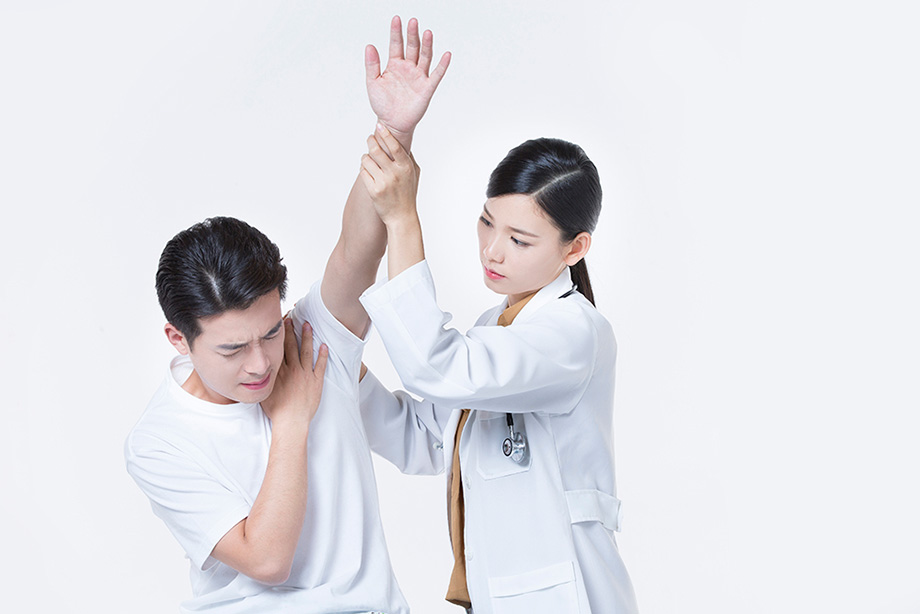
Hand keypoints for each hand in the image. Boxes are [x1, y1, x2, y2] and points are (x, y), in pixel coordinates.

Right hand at [261, 318, 327, 431]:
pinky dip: (323, 355)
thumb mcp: (265, 392)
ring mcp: (305, 375)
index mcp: (279, 371)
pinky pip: (321, 365)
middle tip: (292, 318)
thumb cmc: (276, 410)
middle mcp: (292, 370)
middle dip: (291, 331)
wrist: (290, 422)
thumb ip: (263, 379)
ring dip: (307, 337)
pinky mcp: (316, 382)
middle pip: (292, 346)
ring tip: (308, 325)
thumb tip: (257, 371)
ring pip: (306, 351)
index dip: (279, 335)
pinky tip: (324, 345)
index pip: (279, 348)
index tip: (279, 324)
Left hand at [360, 124, 420, 226]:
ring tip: (370, 160)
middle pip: (376, 150)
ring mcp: (383, 182)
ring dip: (366, 157)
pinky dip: (364, 169)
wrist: (402, 216)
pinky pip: (363, 172)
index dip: (386, 134)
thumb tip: (402, 140)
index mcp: (406, 167)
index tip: (379, 126)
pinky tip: (368, 172)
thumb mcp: (414, 174)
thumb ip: (409, 157)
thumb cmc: (408, 193)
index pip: (395, 146)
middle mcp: (395, 174)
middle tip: (370, 139)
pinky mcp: (373, 190)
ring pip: (366, 160)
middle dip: (371, 141)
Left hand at [365, 16, 450, 147]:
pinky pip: (436, 75)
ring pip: (424, 57)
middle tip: (413, 21)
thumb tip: (369, 45)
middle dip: (413, 34)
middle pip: (412, 47)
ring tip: (427, 32)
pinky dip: (442, 65)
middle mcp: (408, 68)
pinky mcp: (427, 88)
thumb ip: (372, 64)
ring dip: (426, 45)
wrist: (391, 123)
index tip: (396, 19)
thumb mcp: (373, 82)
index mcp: (394, 65)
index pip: (396, 44)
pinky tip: (446, 54)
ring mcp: (418, 77)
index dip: (396, 32)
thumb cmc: (382, 104)